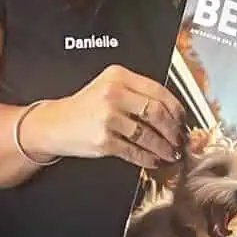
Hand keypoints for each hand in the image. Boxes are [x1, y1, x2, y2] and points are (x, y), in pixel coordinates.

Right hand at [21, 66, 184, 169]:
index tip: (182, 120)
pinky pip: (134, 151)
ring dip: (164, 147)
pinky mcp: (103, 140)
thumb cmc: (86, 108)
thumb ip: (137, 94)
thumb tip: (172, 114)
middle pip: (157, 113)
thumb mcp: (109, 88)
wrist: (55, 124)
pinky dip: (147, 158)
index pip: (159, 91)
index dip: (176, 109)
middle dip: (173, 130)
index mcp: (118, 77)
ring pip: (148, 135)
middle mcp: (113, 94)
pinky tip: (153, 160)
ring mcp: (107, 118)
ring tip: (170, 153)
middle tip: (179, 139)